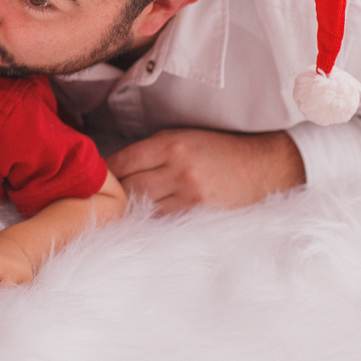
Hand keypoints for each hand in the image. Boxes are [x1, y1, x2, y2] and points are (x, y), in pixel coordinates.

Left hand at [106, 128, 304, 214]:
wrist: (264, 168)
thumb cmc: (218, 150)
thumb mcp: (182, 138)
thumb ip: (148, 152)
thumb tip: (111, 168)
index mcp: (171, 144)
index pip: (121, 161)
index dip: (105, 173)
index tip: (97, 179)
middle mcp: (179, 170)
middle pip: (128, 187)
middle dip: (113, 194)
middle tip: (103, 199)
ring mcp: (190, 196)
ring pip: (143, 208)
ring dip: (129, 211)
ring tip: (120, 212)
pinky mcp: (200, 215)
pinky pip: (162, 222)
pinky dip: (149, 222)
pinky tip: (143, 222)